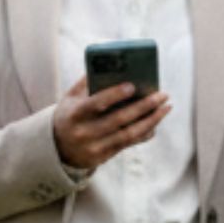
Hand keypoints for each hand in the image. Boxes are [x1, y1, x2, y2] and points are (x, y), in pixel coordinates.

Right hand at [51, 76, 170, 170]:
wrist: (57, 148)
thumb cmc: (70, 113)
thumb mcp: (70, 97)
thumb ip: (88, 82)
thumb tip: (113, 65)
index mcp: (75, 114)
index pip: (96, 103)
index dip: (114, 95)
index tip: (133, 85)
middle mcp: (84, 132)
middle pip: (119, 119)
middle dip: (143, 106)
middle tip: (162, 94)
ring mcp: (94, 147)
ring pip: (128, 134)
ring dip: (151, 120)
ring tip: (166, 107)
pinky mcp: (103, 157)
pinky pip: (128, 144)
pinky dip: (144, 133)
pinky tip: (156, 122)